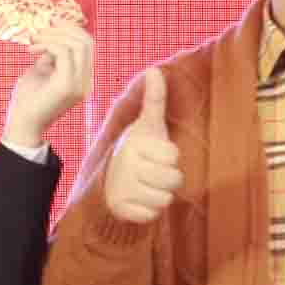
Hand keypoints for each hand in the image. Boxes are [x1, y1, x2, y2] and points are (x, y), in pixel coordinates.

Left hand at [5, 29, 93, 148]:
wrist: (22, 124)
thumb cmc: (29, 98)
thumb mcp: (43, 69)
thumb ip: (53, 53)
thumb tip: (54, 30)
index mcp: (83, 77)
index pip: (89, 45)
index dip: (71, 28)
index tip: (50, 23)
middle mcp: (86, 82)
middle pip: (87, 42)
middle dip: (62, 29)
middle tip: (38, 32)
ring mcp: (79, 85)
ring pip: (78, 45)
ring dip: (52, 36)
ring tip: (32, 42)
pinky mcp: (67, 86)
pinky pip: (64, 52)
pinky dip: (47, 45)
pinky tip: (31, 51)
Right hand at [99, 66, 183, 225]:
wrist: (110, 180)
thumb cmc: (138, 149)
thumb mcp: (148, 125)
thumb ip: (154, 100)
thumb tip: (154, 69)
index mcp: (136, 144)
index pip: (173, 155)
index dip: (170, 156)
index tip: (155, 152)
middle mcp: (127, 166)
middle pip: (174, 179)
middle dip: (169, 178)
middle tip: (153, 171)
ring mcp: (124, 189)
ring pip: (165, 199)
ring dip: (160, 194)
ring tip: (147, 185)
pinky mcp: (123, 210)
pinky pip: (152, 215)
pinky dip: (149, 211)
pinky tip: (139, 200)